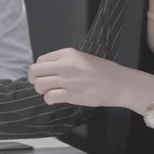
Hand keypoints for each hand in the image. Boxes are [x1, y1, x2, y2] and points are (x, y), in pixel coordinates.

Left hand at [28, 48, 153, 110]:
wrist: (120, 84)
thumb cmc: (103, 70)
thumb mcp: (82, 58)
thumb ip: (64, 61)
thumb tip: (46, 69)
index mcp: (67, 53)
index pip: (40, 60)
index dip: (39, 68)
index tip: (44, 74)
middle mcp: (65, 65)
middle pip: (35, 71)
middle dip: (34, 79)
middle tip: (40, 84)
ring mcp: (67, 80)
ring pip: (39, 85)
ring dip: (41, 90)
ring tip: (49, 92)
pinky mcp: (71, 95)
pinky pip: (49, 97)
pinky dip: (49, 99)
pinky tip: (54, 99)